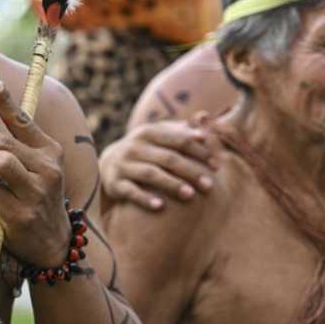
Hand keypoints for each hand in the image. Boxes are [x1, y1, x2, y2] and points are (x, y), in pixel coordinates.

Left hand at [0, 77, 67, 267]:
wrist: (53, 244)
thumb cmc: (33, 199)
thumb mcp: (30, 170)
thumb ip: (4, 148)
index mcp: (49, 152)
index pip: (24, 121)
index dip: (4, 101)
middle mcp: (48, 169)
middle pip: (2, 143)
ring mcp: (37, 193)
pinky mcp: (23, 215)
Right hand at [98, 113, 219, 209]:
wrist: (108, 165)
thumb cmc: (144, 151)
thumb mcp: (157, 136)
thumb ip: (180, 129)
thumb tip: (204, 117)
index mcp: (148, 133)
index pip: (178, 140)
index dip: (199, 151)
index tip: (216, 165)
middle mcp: (134, 147)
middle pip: (167, 158)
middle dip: (190, 171)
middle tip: (209, 185)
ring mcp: (123, 165)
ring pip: (150, 174)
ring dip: (172, 184)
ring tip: (190, 195)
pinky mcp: (114, 183)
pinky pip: (130, 191)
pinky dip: (144, 198)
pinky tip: (160, 207)